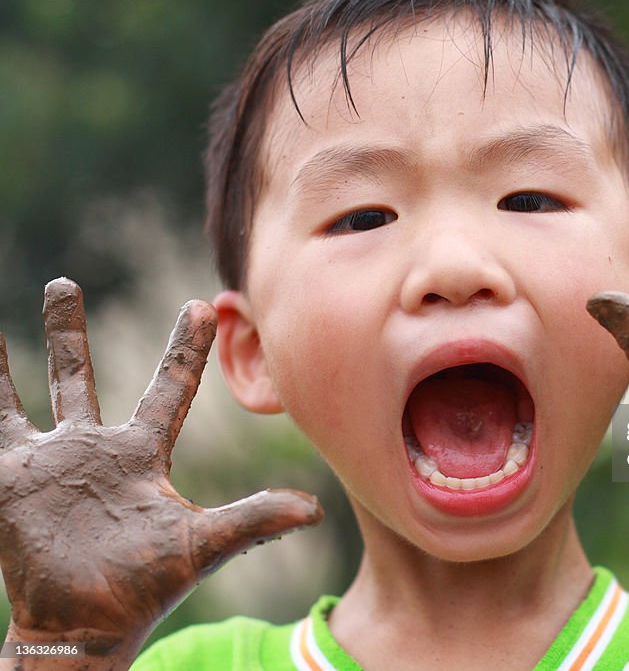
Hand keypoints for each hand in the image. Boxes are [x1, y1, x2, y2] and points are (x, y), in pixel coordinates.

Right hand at [0, 279, 322, 658]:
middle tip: (63, 282)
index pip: (167, 388)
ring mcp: (50, 459)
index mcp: (140, 454)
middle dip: (67, 330)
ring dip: (25, 347)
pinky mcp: (11, 477)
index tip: (202, 303)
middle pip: (80, 376)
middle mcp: (94, 448)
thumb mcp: (202, 544)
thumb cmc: (144, 588)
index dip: (184, 348)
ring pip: (36, 390)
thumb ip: (256, 520)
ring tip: (17, 301)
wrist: (84, 626)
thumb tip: (318, 510)